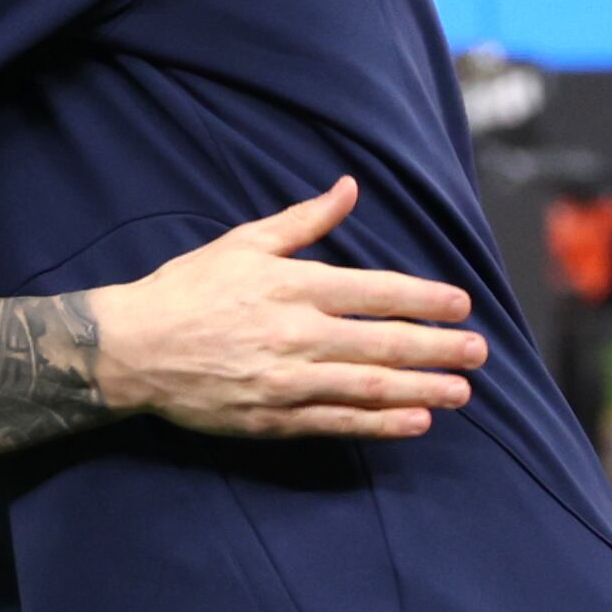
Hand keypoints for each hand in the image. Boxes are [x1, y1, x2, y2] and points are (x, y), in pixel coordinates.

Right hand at [83, 177, 485, 440]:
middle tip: (479, 352)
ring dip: (422, 389)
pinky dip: (380, 424)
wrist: (133, 348)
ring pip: (369, 387)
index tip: (462, 305)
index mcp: (293, 286)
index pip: (376, 292)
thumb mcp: (243, 243)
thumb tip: (349, 187)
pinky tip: (415, 421)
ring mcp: (286, 381)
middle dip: (438, 348)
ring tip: (461, 392)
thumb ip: (303, 220)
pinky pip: (338, 422)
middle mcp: (297, 334)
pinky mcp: (272, 418)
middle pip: (383, 343)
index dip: (425, 300)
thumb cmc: (188, 289)